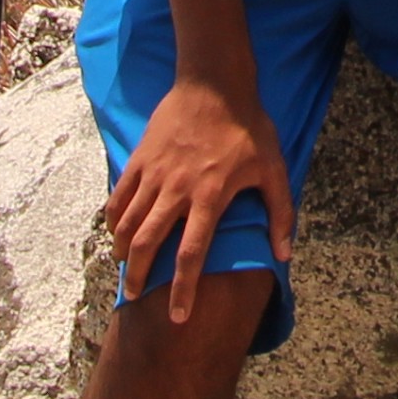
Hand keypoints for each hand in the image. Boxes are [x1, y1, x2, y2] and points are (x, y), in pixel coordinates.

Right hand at [103, 69, 292, 317]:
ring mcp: (155, 173)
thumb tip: (285, 253)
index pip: (192, 254)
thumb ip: (280, 212)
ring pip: (128, 222)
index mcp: (209, 196)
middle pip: (148, 244)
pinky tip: (115, 232)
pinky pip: (118, 196)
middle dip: (139, 276)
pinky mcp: (140, 158)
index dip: (183, 289)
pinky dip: (112, 218)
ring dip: (123, 251)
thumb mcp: (273, 166)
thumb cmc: (247, 125)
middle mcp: (177, 189)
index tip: (178, 316)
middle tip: (136, 296)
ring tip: (125, 268)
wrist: (214, 81)